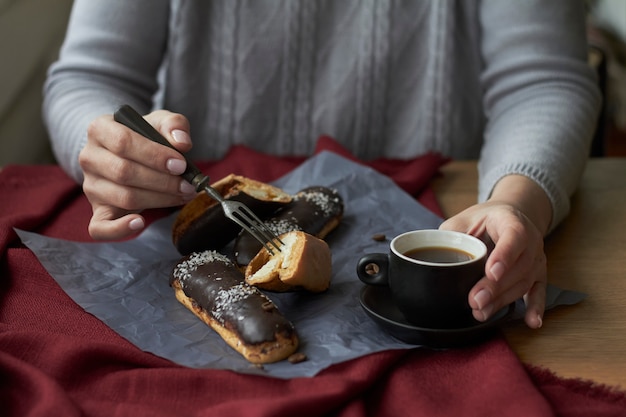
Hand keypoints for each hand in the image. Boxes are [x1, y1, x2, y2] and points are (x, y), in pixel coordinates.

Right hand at [79, 110, 196, 239]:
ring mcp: (91, 186)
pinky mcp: (97, 210)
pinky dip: (120, 229)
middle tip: (189, 185)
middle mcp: (89, 158)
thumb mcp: (159, 123)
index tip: (181, 164)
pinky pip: (99, 227)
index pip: (123, 142)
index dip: (154, 155)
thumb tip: (182, 142)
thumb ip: (174, 125)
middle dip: (163, 181)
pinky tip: (140, 222)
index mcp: (99, 129)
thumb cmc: (145, 137)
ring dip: (159, 200)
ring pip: (124, 197)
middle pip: (124, 172)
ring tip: (182, 195)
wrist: (128, 155)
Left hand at [439, 175, 550, 328]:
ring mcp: (536, 259)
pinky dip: (536, 308)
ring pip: (524, 282)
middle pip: (518, 266)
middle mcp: (530, 240)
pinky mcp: (538, 274)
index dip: (504, 255)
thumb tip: (436, 259)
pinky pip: (539, 292)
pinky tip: (532, 322)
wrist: (509, 217)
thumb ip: (452, 236)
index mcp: (511, 221)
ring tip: (481, 312)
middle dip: (495, 287)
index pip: (513, 236)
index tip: (491, 272)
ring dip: (502, 300)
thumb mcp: (463, 219)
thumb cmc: (484, 219)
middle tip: (475, 300)